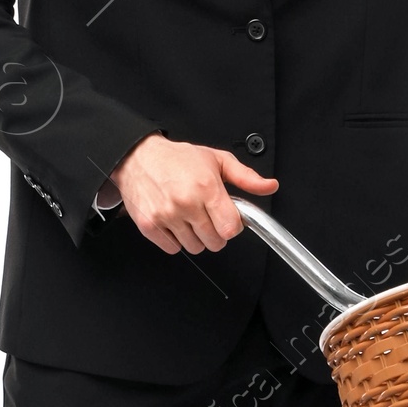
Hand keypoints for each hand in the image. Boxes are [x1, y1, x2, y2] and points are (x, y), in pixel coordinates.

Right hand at [109, 136, 277, 254]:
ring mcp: (166, 216)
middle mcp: (186, 203)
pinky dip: (176, 240)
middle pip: (214, 242)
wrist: (138, 157)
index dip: (232, 226)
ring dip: (196, 237)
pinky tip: (174, 222)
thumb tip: (270, 186)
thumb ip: (246, 178)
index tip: (227, 218)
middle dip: (215, 232)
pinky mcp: (149, 226)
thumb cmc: (177, 159)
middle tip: (207, 216)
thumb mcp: (217, 160)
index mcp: (206, 188)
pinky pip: (173, 249)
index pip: (231, 229)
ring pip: (194, 248)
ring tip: (189, 216)